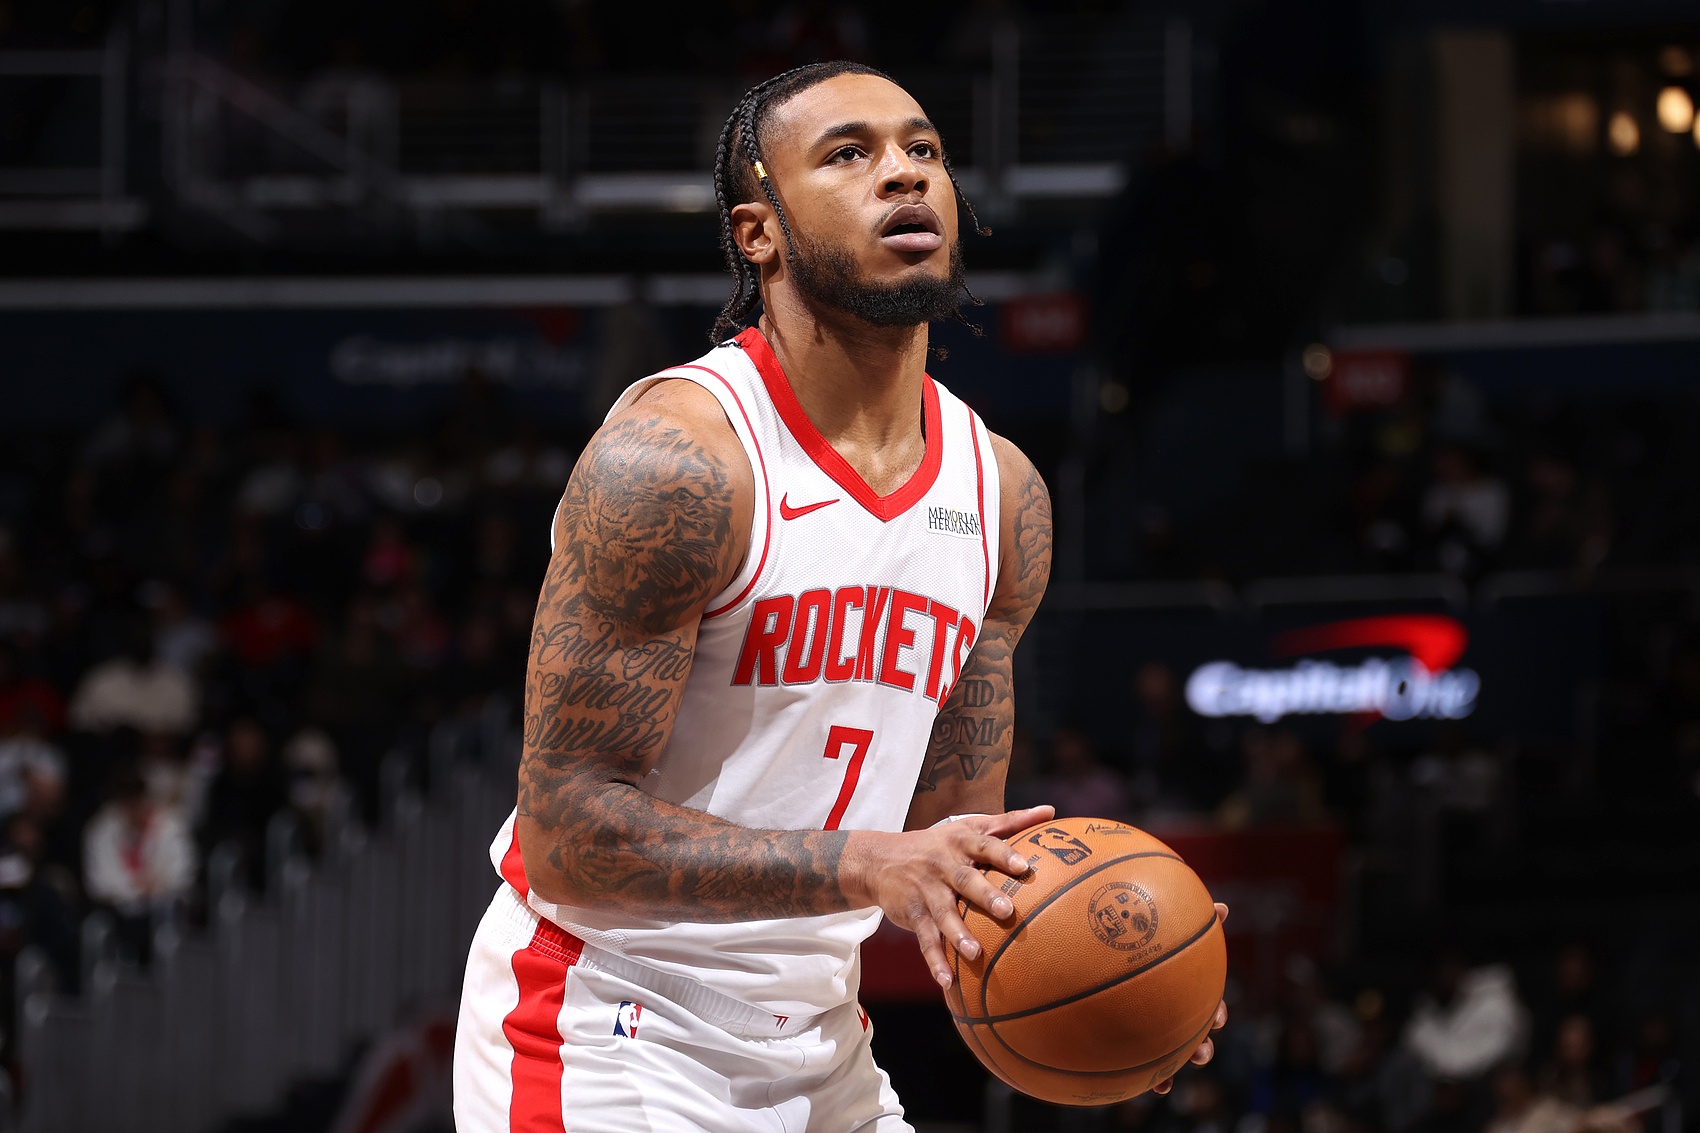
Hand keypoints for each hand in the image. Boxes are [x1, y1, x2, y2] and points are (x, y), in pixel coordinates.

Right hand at [853, 805, 1054, 989]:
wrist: (879, 859)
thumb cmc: (938, 844)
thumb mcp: (968, 827)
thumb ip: (1010, 821)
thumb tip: (1050, 811)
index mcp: (960, 842)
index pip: (984, 845)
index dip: (1003, 854)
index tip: (1024, 865)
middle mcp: (942, 865)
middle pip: (965, 880)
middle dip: (984, 896)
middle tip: (1007, 910)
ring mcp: (926, 891)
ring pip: (942, 914)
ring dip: (957, 934)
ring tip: (974, 953)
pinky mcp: (913, 915)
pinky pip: (925, 940)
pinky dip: (935, 961)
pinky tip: (948, 982)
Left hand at [1152, 902, 1228, 1095]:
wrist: (1098, 959)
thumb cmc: (1140, 935)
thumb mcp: (1162, 923)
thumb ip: (1191, 920)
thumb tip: (1224, 906)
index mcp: (1185, 988)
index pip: (1210, 1004)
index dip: (1217, 1013)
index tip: (1216, 1019)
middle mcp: (1174, 1011)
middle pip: (1194, 1035)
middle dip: (1201, 1048)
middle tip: (1199, 1054)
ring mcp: (1155, 1028)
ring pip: (1171, 1055)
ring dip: (1172, 1070)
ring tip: (1167, 1082)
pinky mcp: (1134, 1040)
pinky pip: (1143, 1064)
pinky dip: (1149, 1078)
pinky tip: (1145, 1085)